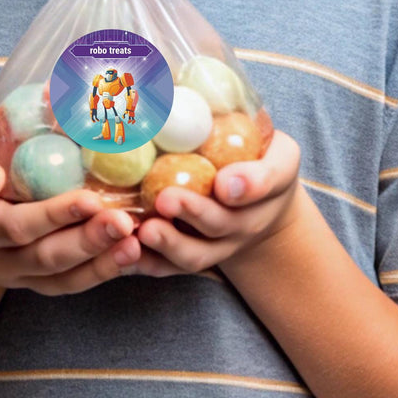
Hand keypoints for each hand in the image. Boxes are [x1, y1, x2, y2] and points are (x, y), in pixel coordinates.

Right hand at [0, 139, 142, 294]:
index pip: (18, 226)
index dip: (55, 215)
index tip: (90, 199)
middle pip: (46, 256)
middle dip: (87, 240)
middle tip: (124, 222)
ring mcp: (20, 276)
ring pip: (63, 276)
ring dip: (101, 261)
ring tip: (134, 241)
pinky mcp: (39, 283)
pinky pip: (71, 284)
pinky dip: (102, 272)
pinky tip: (131, 254)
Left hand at [131, 129, 302, 276]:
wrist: (261, 208)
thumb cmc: (258, 159)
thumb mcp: (268, 139)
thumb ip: (245, 129)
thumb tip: (202, 136)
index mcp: (271, 181)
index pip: (268, 180)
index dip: (249, 184)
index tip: (224, 183)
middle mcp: (247, 221)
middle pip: (221, 223)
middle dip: (193, 212)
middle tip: (167, 198)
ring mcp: (221, 245)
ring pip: (196, 254)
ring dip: (170, 244)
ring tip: (145, 231)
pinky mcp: (194, 257)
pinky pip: (171, 268)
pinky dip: (148, 264)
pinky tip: (126, 252)